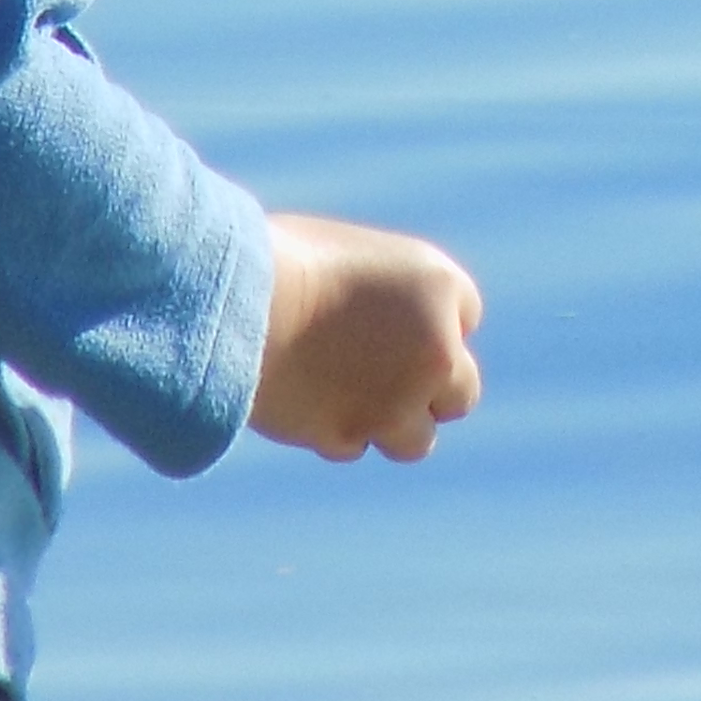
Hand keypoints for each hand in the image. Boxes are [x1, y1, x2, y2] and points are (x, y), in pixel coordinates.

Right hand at [251, 212, 485, 462]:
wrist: (236, 300)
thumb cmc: (274, 258)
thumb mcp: (340, 255)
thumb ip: (375, 291)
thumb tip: (371, 319)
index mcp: (438, 284)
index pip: (464, 316)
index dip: (425, 322)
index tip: (391, 323)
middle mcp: (436, 347)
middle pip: (460, 391)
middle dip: (427, 389)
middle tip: (383, 377)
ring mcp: (398, 400)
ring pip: (417, 439)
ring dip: (388, 425)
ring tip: (341, 397)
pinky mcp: (352, 435)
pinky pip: (354, 445)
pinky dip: (333, 431)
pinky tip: (300, 398)